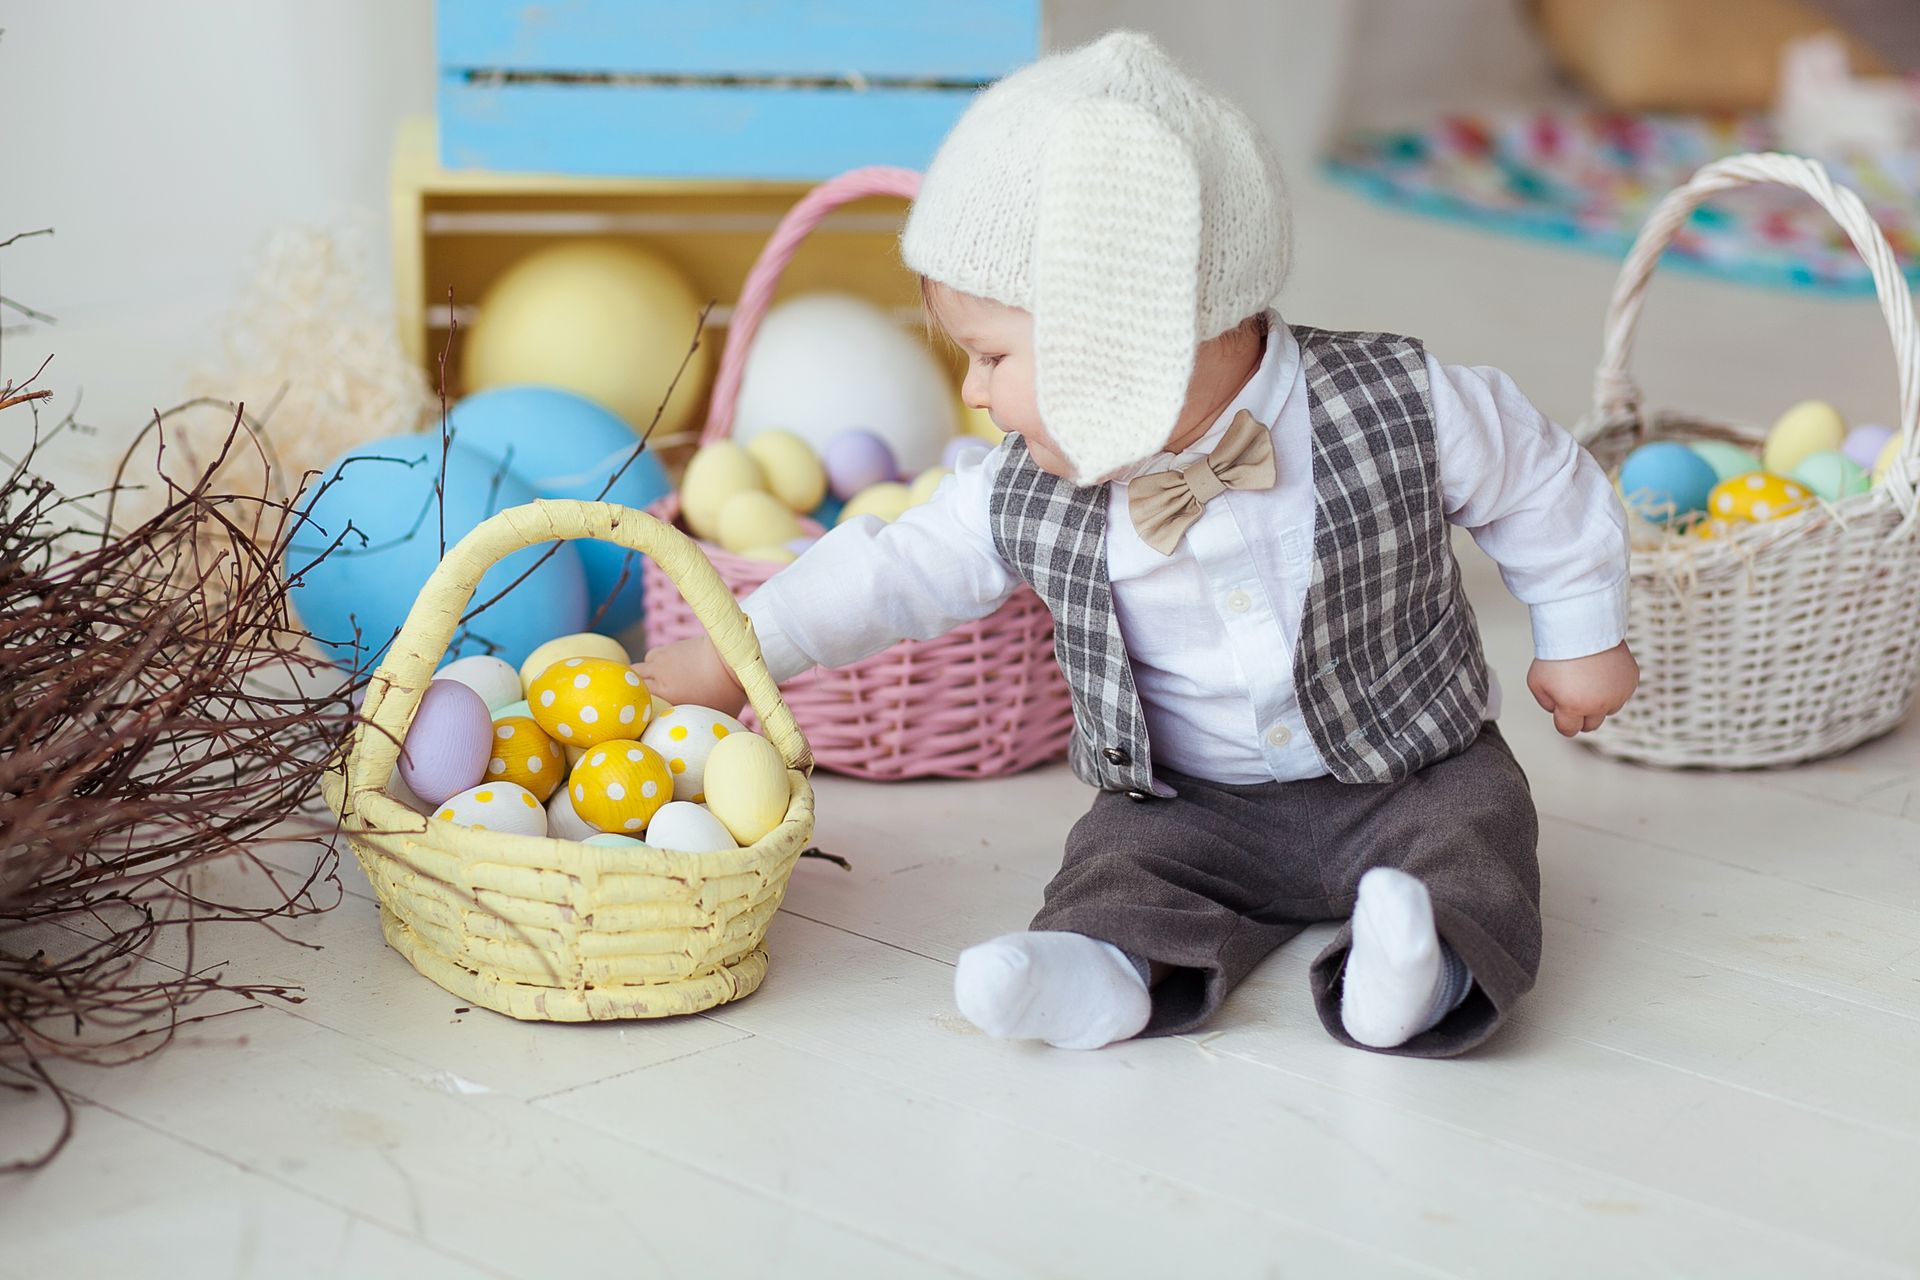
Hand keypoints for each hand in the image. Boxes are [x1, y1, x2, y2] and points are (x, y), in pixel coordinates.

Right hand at [632, 637, 746, 717]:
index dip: (631, 713)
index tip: (634, 721)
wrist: (732, 658)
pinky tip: (663, 671)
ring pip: (636, 670)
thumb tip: (693, 745)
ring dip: (640, 679)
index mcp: (666, 697)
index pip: (635, 705)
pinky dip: (652, 665)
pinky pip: (650, 658)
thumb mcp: (712, 718)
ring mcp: (661, 661)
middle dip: (629, 694)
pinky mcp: (668, 648)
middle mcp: (658, 678)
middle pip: (629, 684)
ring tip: (649, 688)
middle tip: (635, 704)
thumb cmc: (728, 693)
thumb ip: (696, 727)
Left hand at [1528, 641, 1638, 737]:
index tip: (1560, 708)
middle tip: (1573, 694)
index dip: (1562, 720)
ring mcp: (1619, 693)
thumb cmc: (1558, 653)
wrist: (1582, 626)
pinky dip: (1613, 686)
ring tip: (1588, 679)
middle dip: (1580, 714)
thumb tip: (1557, 710)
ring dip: (1599, 701)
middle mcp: (1600, 704)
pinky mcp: (1631, 680)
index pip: (1568, 729)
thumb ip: (1545, 703)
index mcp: (1574, 707)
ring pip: (1609, 710)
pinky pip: (1622, 692)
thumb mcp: (1536, 681)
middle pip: (1590, 724)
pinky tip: (1602, 671)